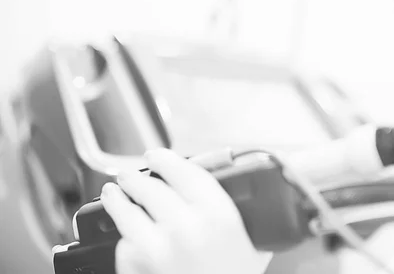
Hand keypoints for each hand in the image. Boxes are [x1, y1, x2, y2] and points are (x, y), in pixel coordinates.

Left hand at [100, 148, 271, 273]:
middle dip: (135, 176)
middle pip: (149, 184)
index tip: (156, 156)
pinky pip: (124, 242)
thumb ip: (249, 218)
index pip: (182, 168)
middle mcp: (185, 222)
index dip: (164, 158)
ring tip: (112, 191)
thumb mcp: (255, 247)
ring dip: (116, 196)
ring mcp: (156, 244)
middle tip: (131, 175)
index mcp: (218, 212)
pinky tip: (128, 236)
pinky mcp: (136, 265)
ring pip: (125, 207)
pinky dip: (125, 239)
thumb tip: (240, 194)